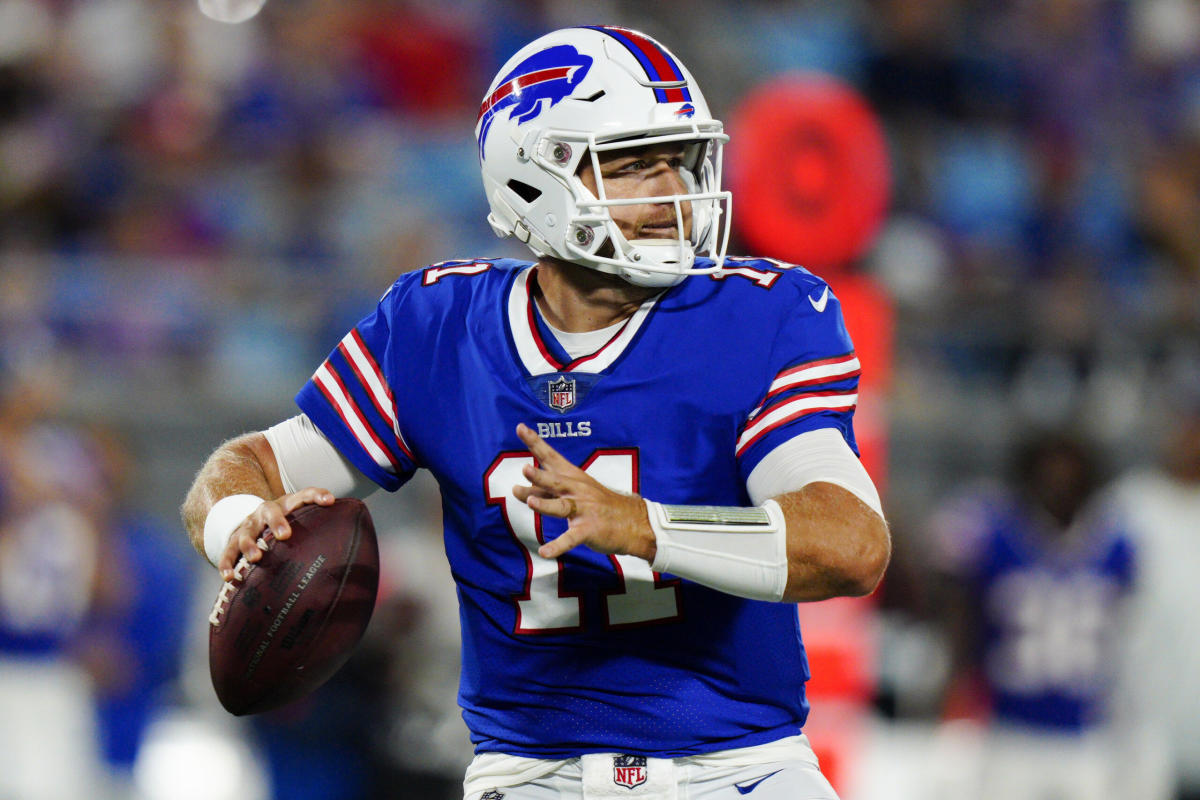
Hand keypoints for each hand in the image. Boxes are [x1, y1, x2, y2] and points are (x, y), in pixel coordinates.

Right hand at [217, 487, 334, 580]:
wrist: (252, 520)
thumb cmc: (287, 524)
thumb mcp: (302, 519)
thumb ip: (323, 527)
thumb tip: (356, 547)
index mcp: (286, 504)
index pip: (303, 495)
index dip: (316, 495)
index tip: (330, 501)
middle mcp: (265, 512)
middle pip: (270, 511)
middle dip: (277, 522)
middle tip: (285, 536)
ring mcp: (247, 527)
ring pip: (246, 533)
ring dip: (250, 545)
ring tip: (256, 558)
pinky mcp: (232, 542)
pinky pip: (227, 553)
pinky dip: (227, 564)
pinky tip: (230, 577)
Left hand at [511, 423, 655, 561]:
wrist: (633, 521)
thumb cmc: (598, 504)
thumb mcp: (574, 491)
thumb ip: (545, 491)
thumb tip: (517, 490)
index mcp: (573, 478)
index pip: (551, 456)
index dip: (535, 442)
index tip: (520, 428)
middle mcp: (577, 490)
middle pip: (556, 481)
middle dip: (541, 476)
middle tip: (524, 469)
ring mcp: (584, 510)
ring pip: (562, 506)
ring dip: (546, 504)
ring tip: (531, 501)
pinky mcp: (589, 530)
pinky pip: (571, 538)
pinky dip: (558, 546)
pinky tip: (545, 552)